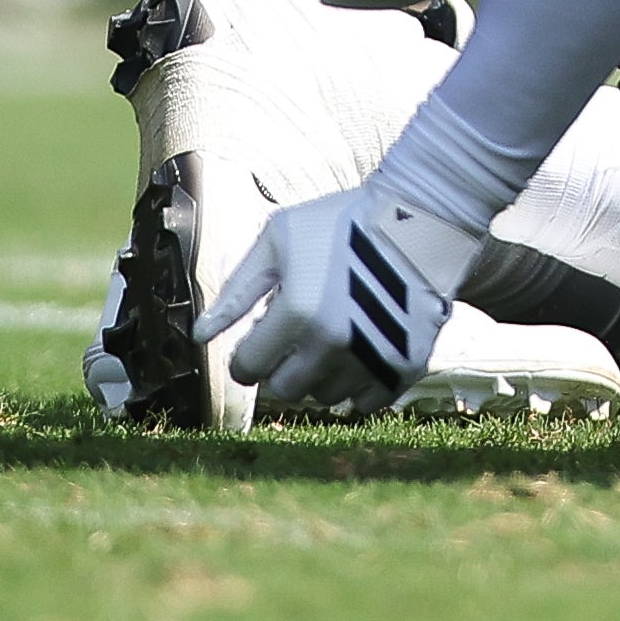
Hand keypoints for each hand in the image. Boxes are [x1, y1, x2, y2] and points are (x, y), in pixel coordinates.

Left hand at [194, 180, 479, 412]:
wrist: (419, 218)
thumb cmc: (341, 222)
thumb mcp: (278, 240)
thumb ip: (237, 290)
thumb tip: (200, 336)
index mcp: (295, 312)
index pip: (249, 369)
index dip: (245, 359)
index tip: (254, 346)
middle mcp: (331, 344)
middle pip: (285, 390)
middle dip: (279, 369)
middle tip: (290, 342)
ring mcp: (370, 359)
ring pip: (325, 397)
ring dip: (317, 375)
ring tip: (326, 338)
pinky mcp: (404, 366)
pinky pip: (366, 402)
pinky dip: (357, 385)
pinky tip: (356, 353)